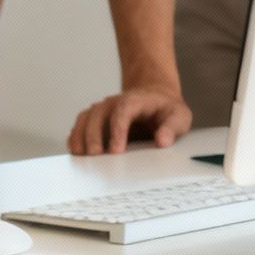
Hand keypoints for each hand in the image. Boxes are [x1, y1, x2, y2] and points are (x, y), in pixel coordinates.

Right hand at [68, 85, 191, 155]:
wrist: (154, 97)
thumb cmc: (166, 110)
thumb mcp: (179, 116)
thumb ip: (172, 127)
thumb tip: (162, 141)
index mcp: (135, 100)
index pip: (123, 110)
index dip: (117, 130)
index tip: (116, 150)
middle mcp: (114, 102)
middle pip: (98, 114)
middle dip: (94, 136)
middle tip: (95, 156)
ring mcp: (103, 110)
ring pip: (85, 118)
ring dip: (80, 136)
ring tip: (80, 155)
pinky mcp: (96, 119)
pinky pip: (80, 125)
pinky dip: (75, 136)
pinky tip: (75, 151)